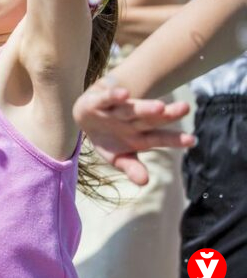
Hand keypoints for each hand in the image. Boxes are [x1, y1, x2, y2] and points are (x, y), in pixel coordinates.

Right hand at [73, 80, 194, 185]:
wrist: (86, 116)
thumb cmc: (109, 138)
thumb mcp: (118, 157)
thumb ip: (131, 167)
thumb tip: (144, 182)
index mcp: (140, 135)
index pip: (160, 137)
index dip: (174, 139)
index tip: (192, 140)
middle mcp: (132, 120)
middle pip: (151, 119)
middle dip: (166, 115)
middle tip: (184, 108)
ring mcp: (116, 111)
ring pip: (132, 108)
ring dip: (145, 107)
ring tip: (160, 107)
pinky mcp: (98, 101)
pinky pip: (107, 98)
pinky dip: (114, 96)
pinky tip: (123, 94)